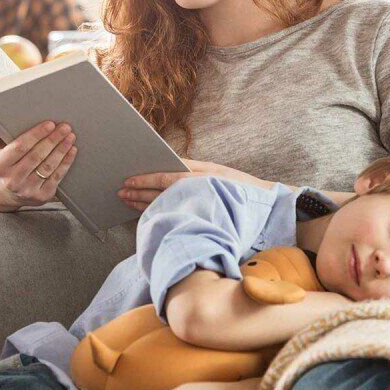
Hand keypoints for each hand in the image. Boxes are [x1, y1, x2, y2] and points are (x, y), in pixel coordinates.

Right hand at [0, 119, 76, 209]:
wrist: (3, 192)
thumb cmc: (0, 165)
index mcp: (0, 166)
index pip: (20, 147)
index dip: (37, 135)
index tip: (50, 124)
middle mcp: (12, 180)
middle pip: (37, 156)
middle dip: (53, 140)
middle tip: (65, 127)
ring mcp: (27, 190)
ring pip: (48, 167)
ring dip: (62, 150)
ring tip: (70, 137)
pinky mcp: (40, 197)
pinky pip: (56, 177)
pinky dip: (66, 163)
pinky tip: (71, 151)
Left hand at [118, 159, 273, 210]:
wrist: (269, 203)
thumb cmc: (240, 187)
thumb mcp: (217, 173)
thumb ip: (193, 172)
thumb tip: (165, 172)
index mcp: (202, 174)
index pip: (167, 176)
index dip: (145, 180)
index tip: (128, 181)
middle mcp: (201, 187)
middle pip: (163, 191)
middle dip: (140, 193)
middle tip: (120, 193)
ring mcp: (203, 203)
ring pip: (167, 204)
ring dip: (145, 204)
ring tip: (127, 202)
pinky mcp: (207, 217)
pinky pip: (178, 216)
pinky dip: (161, 214)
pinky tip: (149, 214)